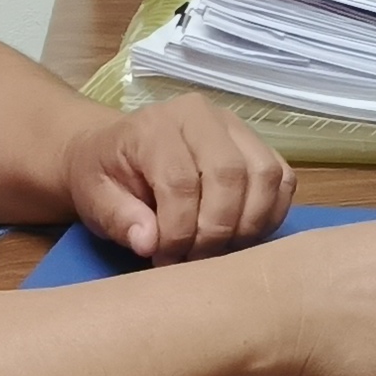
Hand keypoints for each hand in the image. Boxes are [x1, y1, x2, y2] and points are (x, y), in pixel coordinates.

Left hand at [63, 99, 294, 260]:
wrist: (117, 151)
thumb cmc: (105, 175)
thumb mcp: (92, 197)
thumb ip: (117, 218)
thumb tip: (149, 242)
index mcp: (156, 125)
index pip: (181, 180)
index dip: (178, 230)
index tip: (164, 258)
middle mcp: (203, 116)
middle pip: (231, 175)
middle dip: (216, 231)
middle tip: (195, 259)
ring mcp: (237, 128)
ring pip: (266, 176)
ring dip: (248, 225)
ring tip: (218, 251)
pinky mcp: (258, 145)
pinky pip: (283, 179)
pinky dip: (270, 214)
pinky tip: (241, 235)